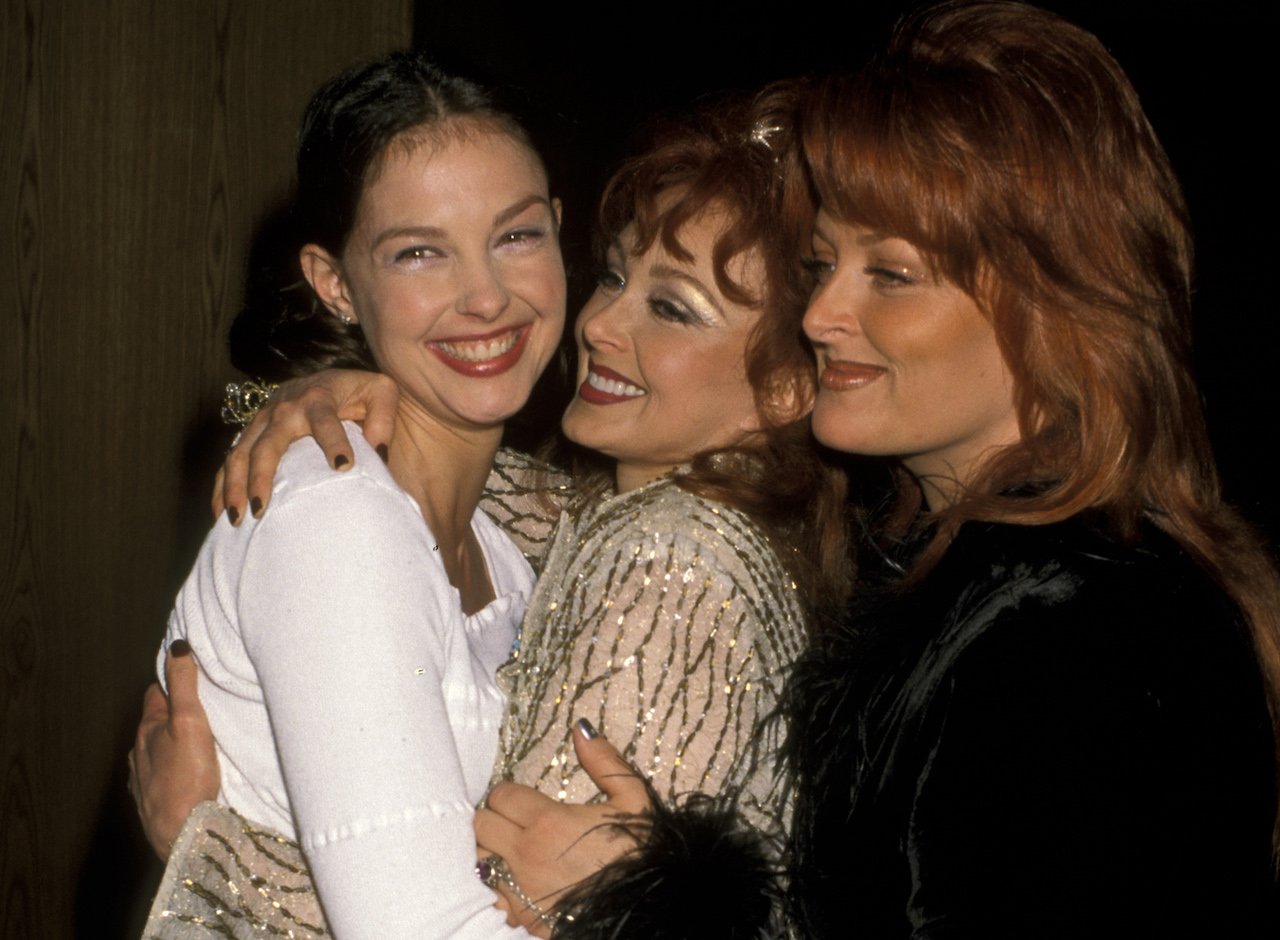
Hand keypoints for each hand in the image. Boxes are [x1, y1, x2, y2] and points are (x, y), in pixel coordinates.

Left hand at [127, 642, 219, 859]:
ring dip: (169, 742)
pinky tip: (183, 774)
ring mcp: (141, 780)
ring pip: (154, 751)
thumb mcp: (190, 722)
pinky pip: (158, 776)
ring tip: (192, 739)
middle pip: (154, 723)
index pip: (155, 693)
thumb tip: (176, 646)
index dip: (170, 681)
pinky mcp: (151, 802)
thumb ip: (184, 684)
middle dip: (171, 712)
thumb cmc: (187, 777)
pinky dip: (169, 769)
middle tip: (197, 705)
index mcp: (147, 730)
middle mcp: (138, 753)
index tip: (187, 674)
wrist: (180, 835)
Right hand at [214, 370, 398, 522]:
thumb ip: (384, 417)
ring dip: (235, 486)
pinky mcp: (252, 433)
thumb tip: (379, 452)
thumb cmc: (357, 392)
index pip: (325, 422)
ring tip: (238, 519)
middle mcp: (284, 409)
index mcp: (319, 398)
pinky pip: (229, 459)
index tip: (343, 468)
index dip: (334, 443)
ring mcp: (263, 421)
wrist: (325, 379)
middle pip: (267, 444)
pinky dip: (222, 486)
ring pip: (239, 453)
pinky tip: (221, 513)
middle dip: (261, 477)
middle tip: (262, 510)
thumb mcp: (381, 392)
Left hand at [474, 721, 651, 931]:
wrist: (649, 906)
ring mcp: (519, 889)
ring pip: (477, 859)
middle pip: (479, 824)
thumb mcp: (632, 798)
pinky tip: (511, 880)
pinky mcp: (521, 916)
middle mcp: (525, 854)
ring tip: (506, 847)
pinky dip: (494, 884)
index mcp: (548, 821)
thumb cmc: (642, 851)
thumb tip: (581, 727)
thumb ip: (603, 762)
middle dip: (492, 816)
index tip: (522, 799)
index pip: (501, 795)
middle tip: (510, 820)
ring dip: (487, 848)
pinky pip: (489, 895)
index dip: (509, 793)